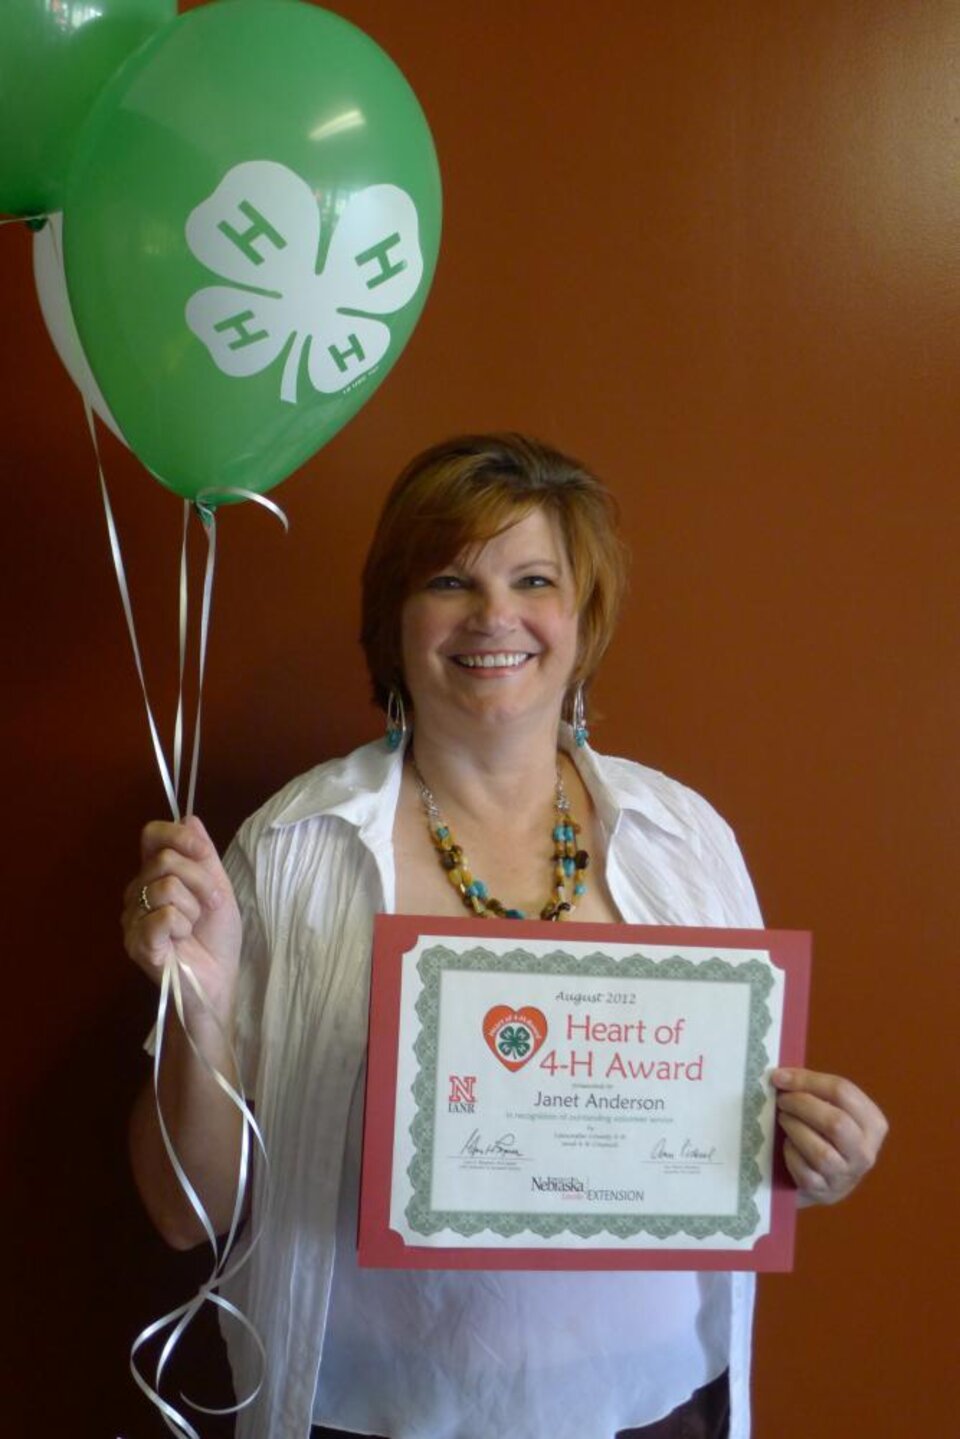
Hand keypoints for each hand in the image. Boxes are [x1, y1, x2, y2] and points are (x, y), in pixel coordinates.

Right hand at [122, 816, 241, 1025]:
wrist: (218, 979)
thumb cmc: (216, 937)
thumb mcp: (218, 887)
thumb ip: (203, 854)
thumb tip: (189, 817)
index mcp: (155, 875)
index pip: (152, 835)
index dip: (178, 837)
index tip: (203, 853)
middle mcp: (137, 891)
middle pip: (165, 860)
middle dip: (201, 881)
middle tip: (211, 904)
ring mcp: (132, 917)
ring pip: (166, 887)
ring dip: (194, 908)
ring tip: (193, 927)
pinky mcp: (136, 942)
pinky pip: (163, 915)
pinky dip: (182, 926)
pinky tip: (181, 941)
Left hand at [771, 1068, 887, 1205]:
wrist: (822, 1180)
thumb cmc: (823, 1134)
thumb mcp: (830, 1110)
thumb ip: (813, 1090)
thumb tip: (782, 1075)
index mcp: (873, 1123)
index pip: (844, 1092)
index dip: (807, 1081)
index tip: (780, 1077)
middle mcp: (865, 1152)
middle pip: (835, 1122)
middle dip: (801, 1105)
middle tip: (782, 1100)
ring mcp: (847, 1175)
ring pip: (821, 1152)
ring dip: (795, 1129)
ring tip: (783, 1119)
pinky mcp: (826, 1192)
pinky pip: (805, 1171)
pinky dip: (791, 1155)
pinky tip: (787, 1145)